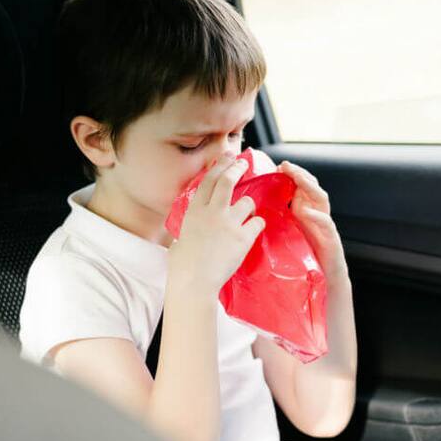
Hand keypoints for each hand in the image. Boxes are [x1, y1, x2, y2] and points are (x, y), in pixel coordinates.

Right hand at [168, 153, 265, 295]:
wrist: (194, 282)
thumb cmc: (182, 266)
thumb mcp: (181, 238)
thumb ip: (191, 226)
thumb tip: (194, 226)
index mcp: (194, 211)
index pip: (208, 181)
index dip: (218, 166)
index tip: (226, 158)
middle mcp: (211, 212)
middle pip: (227, 181)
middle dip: (237, 168)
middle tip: (243, 163)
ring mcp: (228, 223)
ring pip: (247, 202)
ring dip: (249, 206)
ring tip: (247, 214)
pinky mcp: (242, 238)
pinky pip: (257, 222)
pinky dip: (258, 224)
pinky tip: (255, 229)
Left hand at [277, 161, 346, 278]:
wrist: (325, 280)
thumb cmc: (304, 257)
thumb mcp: (287, 234)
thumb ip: (279, 220)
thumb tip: (253, 211)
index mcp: (306, 211)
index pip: (301, 186)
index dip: (291, 175)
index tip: (276, 167)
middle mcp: (317, 214)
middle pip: (311, 186)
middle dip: (299, 174)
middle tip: (285, 166)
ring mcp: (325, 225)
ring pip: (321, 198)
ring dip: (309, 186)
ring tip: (297, 179)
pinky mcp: (331, 239)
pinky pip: (326, 223)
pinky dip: (316, 216)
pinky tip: (305, 211)